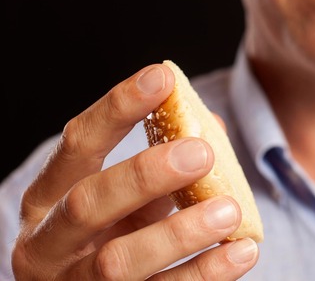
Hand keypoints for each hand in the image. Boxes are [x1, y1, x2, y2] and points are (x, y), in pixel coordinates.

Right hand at [11, 64, 258, 279]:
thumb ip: (161, 160)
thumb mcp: (128, 197)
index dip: (117, 108)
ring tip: (229, 211)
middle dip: (145, 175)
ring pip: (119, 262)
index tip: (162, 77)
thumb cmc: (117, 235)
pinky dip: (204, 274)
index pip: (77, 143)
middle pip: (88, 204)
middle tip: (201, 153)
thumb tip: (210, 122)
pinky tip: (243, 250)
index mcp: (48, 198)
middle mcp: (49, 243)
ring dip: (179, 233)